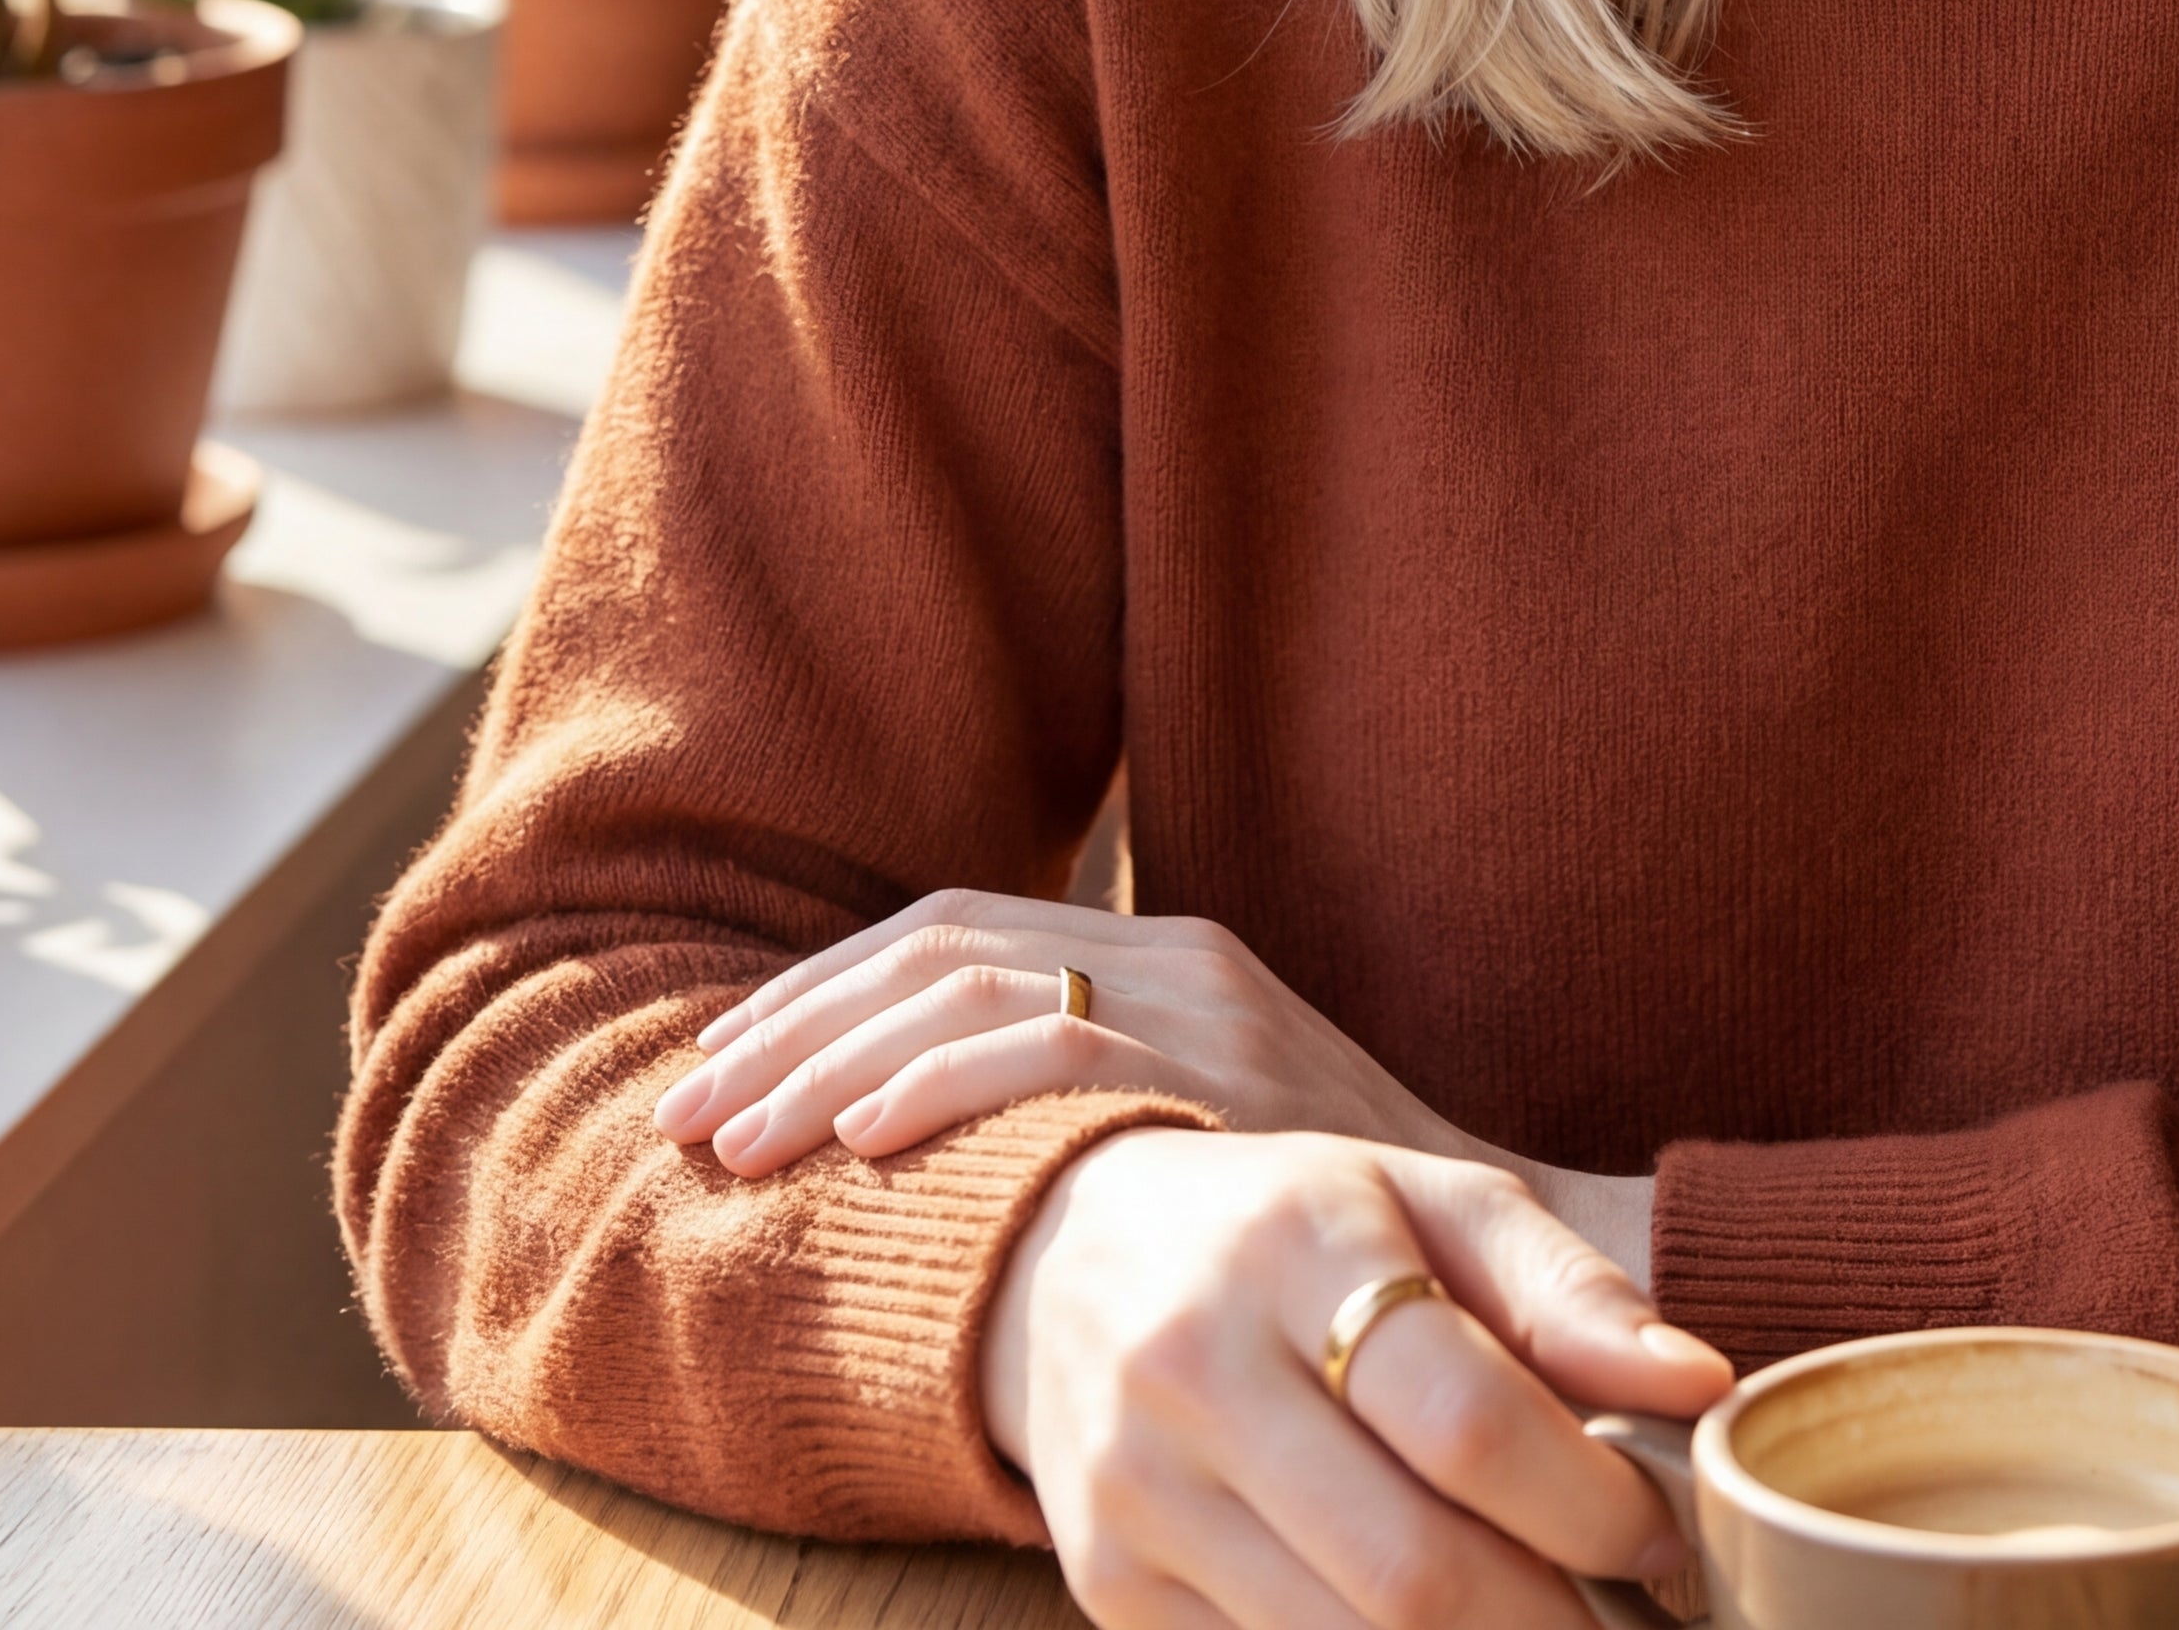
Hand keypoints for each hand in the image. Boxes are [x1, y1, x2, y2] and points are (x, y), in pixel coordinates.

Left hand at [654, 890, 1467, 1179]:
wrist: (1497, 1247)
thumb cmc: (1339, 1221)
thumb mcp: (1209, 1140)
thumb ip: (1102, 1115)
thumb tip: (946, 1159)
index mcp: (1161, 953)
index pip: (953, 931)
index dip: (822, 992)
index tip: (722, 1064)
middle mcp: (1172, 954)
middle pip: (936, 947)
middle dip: (789, 1026)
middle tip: (681, 1112)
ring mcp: (1199, 1002)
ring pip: (967, 988)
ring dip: (829, 1064)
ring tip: (732, 1143)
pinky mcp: (1220, 1066)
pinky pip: (1046, 1050)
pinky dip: (933, 1087)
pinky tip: (856, 1144)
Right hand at [990, 1128, 1730, 1629]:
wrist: (1071, 1256)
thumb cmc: (1300, 1224)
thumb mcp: (1434, 1201)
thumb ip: (1568, 1293)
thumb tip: (1702, 1387)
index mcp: (1295, 1249)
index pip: (1467, 1421)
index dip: (1589, 1504)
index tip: (1658, 1536)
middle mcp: (1197, 1373)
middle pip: (1411, 1568)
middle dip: (1549, 1620)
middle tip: (1623, 1617)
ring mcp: (1138, 1496)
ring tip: (1547, 1621)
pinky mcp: (1109, 1591)